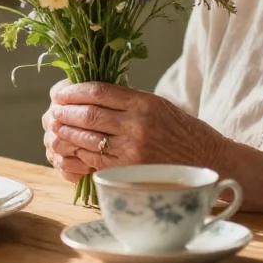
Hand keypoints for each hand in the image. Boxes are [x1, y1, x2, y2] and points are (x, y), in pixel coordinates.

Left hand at [45, 81, 224, 170]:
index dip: (72, 91)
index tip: (59, 92)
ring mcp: (131, 151)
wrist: (210, 163)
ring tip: (56, 128)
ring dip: (66, 133)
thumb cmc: (184, 133)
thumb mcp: (160, 106)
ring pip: (86, 139)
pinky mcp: (128, 172)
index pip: (98, 91)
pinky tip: (71, 148)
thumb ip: (128, 102)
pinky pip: (94, 160)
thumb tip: (89, 97)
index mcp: (144, 103)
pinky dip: (78, 153)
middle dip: (64, 112)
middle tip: (52, 110)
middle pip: (87, 114)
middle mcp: (137, 125)